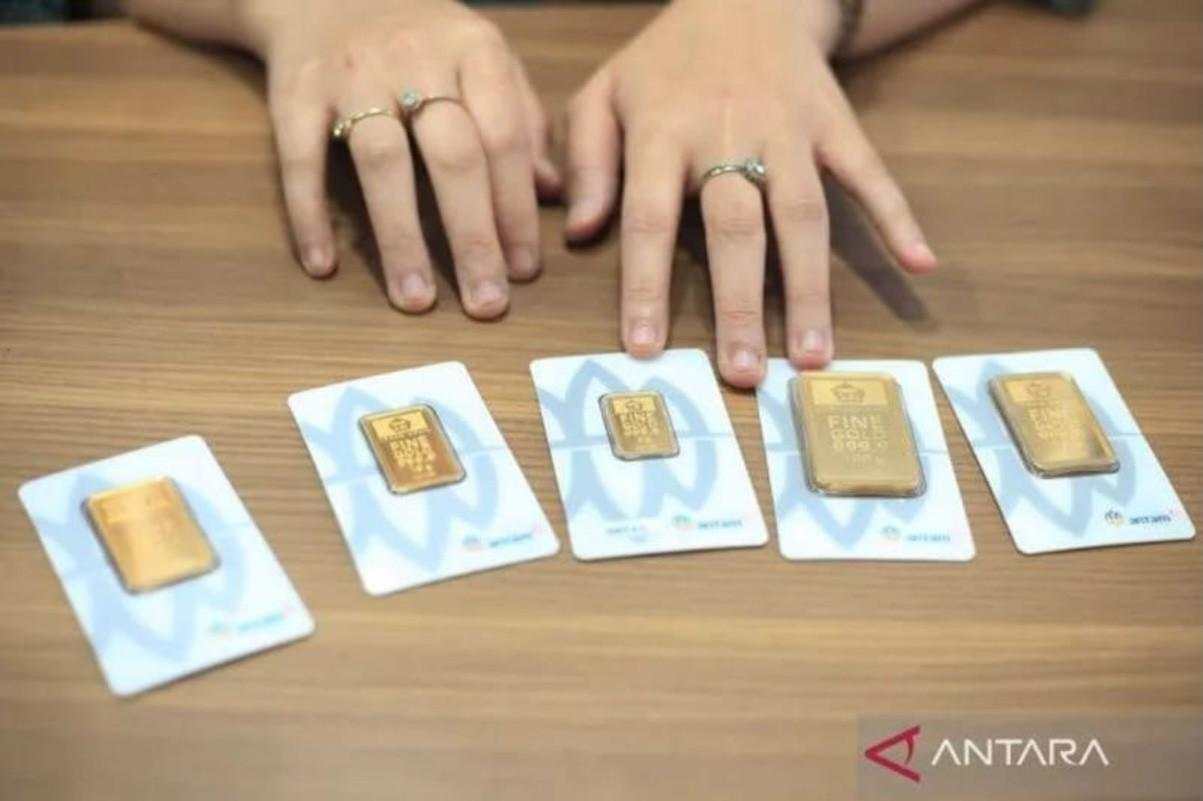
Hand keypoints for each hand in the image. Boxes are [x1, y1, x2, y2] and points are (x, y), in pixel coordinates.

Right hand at [245, 0, 559, 316]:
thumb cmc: (424, 38)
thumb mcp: (485, 58)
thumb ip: (521, 121)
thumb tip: (554, 194)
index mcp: (474, 51)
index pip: (504, 140)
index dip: (517, 211)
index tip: (526, 272)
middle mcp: (415, 58)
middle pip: (452, 156)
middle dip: (473, 238)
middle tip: (486, 304)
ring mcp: (352, 75)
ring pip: (381, 163)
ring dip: (400, 238)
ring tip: (416, 300)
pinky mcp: (295, 90)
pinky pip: (300, 157)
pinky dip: (309, 212)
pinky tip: (323, 265)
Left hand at [563, 0, 936, 386]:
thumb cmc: (665, 61)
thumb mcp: (605, 92)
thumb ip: (588, 160)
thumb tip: (583, 234)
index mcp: (663, 130)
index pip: (650, 218)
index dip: (647, 285)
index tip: (645, 349)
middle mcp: (729, 133)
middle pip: (737, 228)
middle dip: (740, 305)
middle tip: (744, 374)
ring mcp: (790, 130)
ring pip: (804, 215)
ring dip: (810, 289)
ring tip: (814, 357)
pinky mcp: (836, 124)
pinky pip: (870, 174)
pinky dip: (898, 216)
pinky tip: (919, 265)